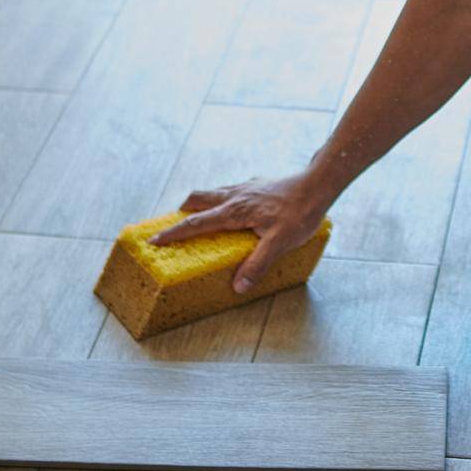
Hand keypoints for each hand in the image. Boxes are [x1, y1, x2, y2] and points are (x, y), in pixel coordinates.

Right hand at [146, 172, 330, 293]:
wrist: (317, 185)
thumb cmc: (300, 213)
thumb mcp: (279, 243)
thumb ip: (257, 264)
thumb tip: (237, 286)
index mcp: (233, 211)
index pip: (195, 223)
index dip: (173, 233)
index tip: (153, 241)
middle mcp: (234, 196)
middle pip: (197, 199)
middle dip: (182, 212)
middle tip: (175, 226)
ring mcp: (245, 187)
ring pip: (213, 192)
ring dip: (201, 204)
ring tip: (200, 218)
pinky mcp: (256, 184)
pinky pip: (230, 190)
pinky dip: (221, 199)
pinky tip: (234, 209)